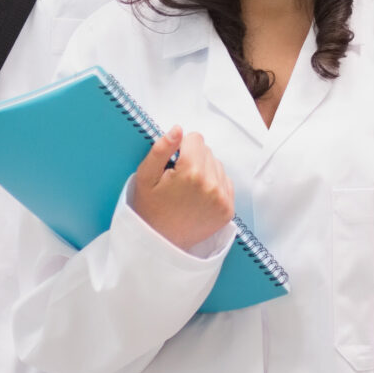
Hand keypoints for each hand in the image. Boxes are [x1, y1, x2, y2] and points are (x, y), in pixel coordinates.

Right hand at [125, 126, 233, 252]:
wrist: (160, 243)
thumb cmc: (150, 209)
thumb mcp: (145, 176)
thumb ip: (161, 149)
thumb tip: (178, 129)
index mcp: (191, 172)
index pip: (195, 138)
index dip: (181, 148)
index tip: (173, 164)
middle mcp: (212, 185)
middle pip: (207, 151)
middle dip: (193, 159)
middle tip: (178, 180)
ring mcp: (222, 199)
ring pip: (217, 165)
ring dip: (204, 171)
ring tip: (188, 189)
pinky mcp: (228, 210)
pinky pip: (225, 182)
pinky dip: (214, 185)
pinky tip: (198, 196)